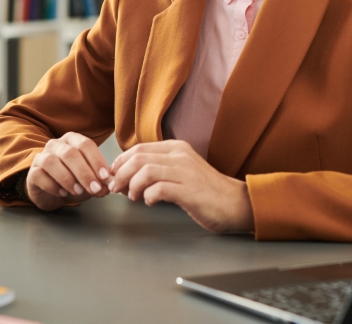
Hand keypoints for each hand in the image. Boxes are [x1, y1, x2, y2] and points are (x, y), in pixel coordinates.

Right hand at [26, 132, 111, 210]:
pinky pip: (39, 175)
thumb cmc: (73, 182)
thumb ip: (99, 184)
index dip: (96, 160)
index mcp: (72, 141)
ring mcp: (41, 157)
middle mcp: (56, 145)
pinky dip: (52, 185)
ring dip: (67, 178)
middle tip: (94, 188)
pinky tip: (62, 193)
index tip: (104, 177)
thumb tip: (108, 186)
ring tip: (78, 191)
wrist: (51, 193)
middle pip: (69, 153)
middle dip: (84, 172)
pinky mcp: (32, 172)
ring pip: (52, 161)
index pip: (85, 144)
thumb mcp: (89, 183)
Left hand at [108, 140, 253, 232]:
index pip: (138, 148)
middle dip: (121, 174)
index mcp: (176, 147)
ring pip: (145, 171)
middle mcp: (180, 155)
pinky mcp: (190, 190)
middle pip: (138, 158)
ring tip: (133, 197)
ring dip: (132, 186)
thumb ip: (158, 169)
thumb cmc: (205, 191)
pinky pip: (159, 189)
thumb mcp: (181, 171)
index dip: (121, 162)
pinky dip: (148, 196)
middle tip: (117, 189)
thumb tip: (126, 176)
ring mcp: (186, 171)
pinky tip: (149, 202)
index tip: (114, 177)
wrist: (236, 204)